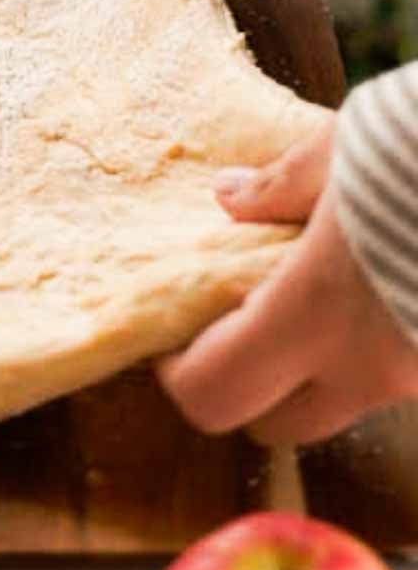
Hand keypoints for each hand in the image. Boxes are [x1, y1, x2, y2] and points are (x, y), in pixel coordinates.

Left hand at [159, 120, 417, 443]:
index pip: (216, 395)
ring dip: (316, 369)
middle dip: (248, 385)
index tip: (175, 333)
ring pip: (346, 404)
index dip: (180, 374)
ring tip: (316, 288)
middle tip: (241, 317)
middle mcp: (370, 366)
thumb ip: (279, 186)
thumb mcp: (344, 144)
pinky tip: (378, 282)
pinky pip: (399, 377)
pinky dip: (374, 348)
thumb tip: (228, 200)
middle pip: (278, 425)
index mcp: (315, 311)